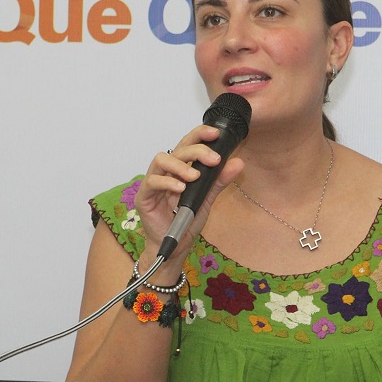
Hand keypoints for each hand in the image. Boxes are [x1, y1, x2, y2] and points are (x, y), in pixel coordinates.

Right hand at [134, 125, 243, 272]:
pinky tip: (180, 188)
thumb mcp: (207, 198)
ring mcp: (153, 183)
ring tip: (194, 176)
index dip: (199, 135)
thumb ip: (219, 180)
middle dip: (196, 150)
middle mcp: (166, 172)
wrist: (175, 247)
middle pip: (177, 149)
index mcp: (180, 168)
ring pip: (161, 160)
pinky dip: (167, 182)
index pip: (188, 144)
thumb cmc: (186, 222)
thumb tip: (237, 163)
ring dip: (180, 165)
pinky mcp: (144, 197)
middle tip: (213, 160)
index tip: (215, 134)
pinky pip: (152, 182)